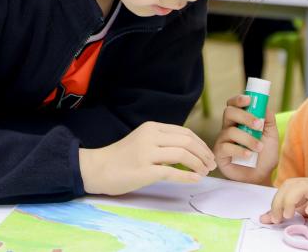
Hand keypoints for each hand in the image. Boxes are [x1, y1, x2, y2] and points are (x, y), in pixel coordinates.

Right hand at [79, 121, 215, 195]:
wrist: (96, 168)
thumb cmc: (121, 158)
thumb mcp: (143, 141)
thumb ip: (162, 142)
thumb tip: (188, 151)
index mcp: (151, 127)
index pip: (185, 132)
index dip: (201, 144)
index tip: (208, 155)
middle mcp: (150, 137)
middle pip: (187, 141)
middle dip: (203, 154)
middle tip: (211, 165)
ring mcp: (146, 153)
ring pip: (183, 154)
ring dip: (198, 164)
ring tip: (205, 172)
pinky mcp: (143, 170)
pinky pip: (172, 172)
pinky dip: (187, 176)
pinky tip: (195, 179)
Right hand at [213, 94, 278, 184]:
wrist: (262, 176)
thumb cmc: (264, 156)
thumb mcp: (271, 136)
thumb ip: (268, 120)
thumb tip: (265, 106)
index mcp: (239, 121)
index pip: (233, 105)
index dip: (238, 99)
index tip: (249, 99)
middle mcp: (228, 128)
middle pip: (229, 113)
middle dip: (245, 117)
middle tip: (258, 125)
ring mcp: (222, 141)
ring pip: (230, 131)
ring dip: (248, 138)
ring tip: (259, 148)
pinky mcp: (219, 154)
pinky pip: (225, 147)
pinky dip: (239, 150)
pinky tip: (249, 155)